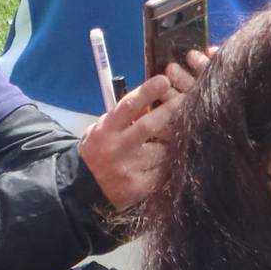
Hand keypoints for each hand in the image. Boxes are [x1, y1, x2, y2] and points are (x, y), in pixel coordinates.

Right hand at [81, 50, 202, 208]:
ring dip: (174, 141)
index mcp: (107, 129)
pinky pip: (163, 171)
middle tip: (187, 99)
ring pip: (162, 150)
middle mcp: (117, 147)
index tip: (164, 80)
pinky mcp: (139, 187)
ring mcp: (128, 168)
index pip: (128, 106)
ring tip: (182, 133)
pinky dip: (170, 163)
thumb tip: (151, 99)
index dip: (147, 92)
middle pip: (150, 125)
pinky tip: (175, 159)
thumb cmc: (98, 150)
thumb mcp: (102, 128)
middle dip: (171, 110)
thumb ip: (123, 116)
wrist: (83, 189)